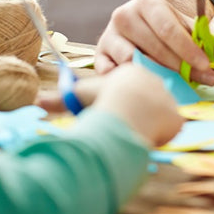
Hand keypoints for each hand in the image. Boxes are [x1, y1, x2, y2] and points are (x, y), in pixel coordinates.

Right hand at [38, 65, 182, 147]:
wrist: (126, 110)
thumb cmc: (102, 100)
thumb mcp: (79, 95)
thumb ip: (59, 99)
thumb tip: (35, 101)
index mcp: (135, 74)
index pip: (130, 93)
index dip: (119, 106)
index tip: (111, 114)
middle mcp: (157, 82)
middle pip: (146, 105)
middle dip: (134, 117)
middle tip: (121, 125)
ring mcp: (169, 99)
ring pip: (158, 119)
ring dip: (146, 128)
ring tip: (133, 131)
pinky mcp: (177, 119)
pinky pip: (168, 132)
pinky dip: (158, 138)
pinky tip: (147, 137)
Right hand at [94, 0, 213, 85]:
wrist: (135, 27)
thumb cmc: (163, 30)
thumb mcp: (185, 29)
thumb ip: (208, 40)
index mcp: (147, 4)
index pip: (169, 29)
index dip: (188, 49)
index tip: (206, 66)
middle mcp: (124, 16)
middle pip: (154, 46)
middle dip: (181, 66)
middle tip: (202, 80)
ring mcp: (109, 36)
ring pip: (133, 60)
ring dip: (156, 75)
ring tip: (176, 85)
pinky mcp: (99, 56)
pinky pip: (113, 73)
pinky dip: (130, 81)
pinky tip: (147, 87)